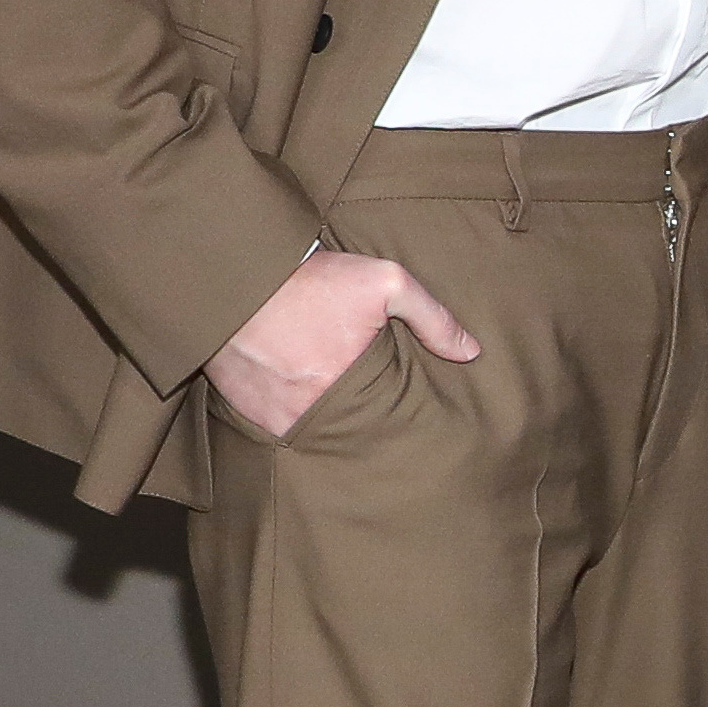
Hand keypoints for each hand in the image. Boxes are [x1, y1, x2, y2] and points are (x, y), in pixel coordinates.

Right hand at [211, 244, 473, 440]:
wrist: (236, 273)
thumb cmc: (312, 279)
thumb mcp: (383, 282)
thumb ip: (432, 317)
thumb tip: (471, 352)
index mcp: (344, 388)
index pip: (381, 422)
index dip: (393, 418)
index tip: (402, 413)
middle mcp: (305, 411)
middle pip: (345, 433)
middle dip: (359, 426)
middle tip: (368, 412)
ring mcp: (270, 415)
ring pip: (309, 433)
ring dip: (323, 425)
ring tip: (335, 410)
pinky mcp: (242, 410)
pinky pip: (273, 428)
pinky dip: (288, 419)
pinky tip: (298, 403)